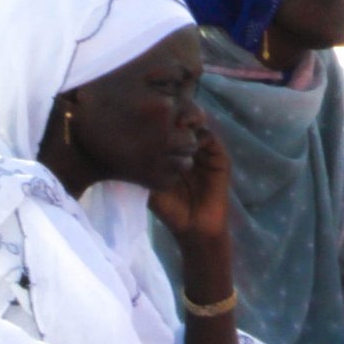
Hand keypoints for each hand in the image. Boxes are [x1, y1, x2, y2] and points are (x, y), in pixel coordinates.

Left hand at [149, 121, 233, 245]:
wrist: (194, 230)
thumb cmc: (170, 210)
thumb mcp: (151, 185)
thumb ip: (142, 166)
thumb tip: (123, 143)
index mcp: (174, 152)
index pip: (168, 126)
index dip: (157, 118)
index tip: (144, 117)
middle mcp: (190, 149)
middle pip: (183, 120)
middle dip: (173, 113)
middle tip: (161, 113)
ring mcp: (206, 153)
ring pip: (197, 125)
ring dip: (187, 121)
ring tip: (174, 124)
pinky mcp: (220, 160)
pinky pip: (211, 139)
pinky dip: (200, 135)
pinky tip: (188, 140)